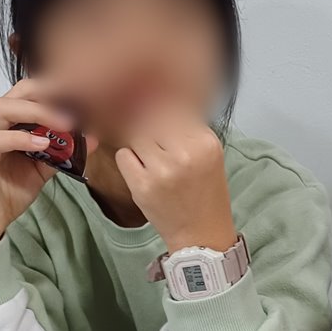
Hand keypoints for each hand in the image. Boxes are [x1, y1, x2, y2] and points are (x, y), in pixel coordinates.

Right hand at [0, 79, 92, 254]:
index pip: (31, 93)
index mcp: (7, 123)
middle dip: (50, 92)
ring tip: (66, 123)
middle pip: (18, 92)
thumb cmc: (6, 194)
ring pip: (4, 109)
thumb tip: (92, 137)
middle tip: (78, 101)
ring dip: (38, 112)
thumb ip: (63, 153)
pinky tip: (42, 144)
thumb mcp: (42, 170)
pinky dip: (20, 138)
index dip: (57, 89)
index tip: (85, 93)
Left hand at [115, 109, 236, 251]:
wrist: (202, 233)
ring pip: (136, 134)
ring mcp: (163, 170)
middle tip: (153, 143)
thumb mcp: (207, 153)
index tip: (157, 120)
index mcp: (205, 142)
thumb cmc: (204, 190)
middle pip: (152, 118)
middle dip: (148, 126)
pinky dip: (128, 161)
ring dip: (138, 144)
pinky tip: (142, 172)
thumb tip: (153, 97)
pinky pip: (123, 155)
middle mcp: (186, 153)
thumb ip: (186, 127)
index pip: (173, 108)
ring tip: (150, 159)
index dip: (160, 110)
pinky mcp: (143, 186)